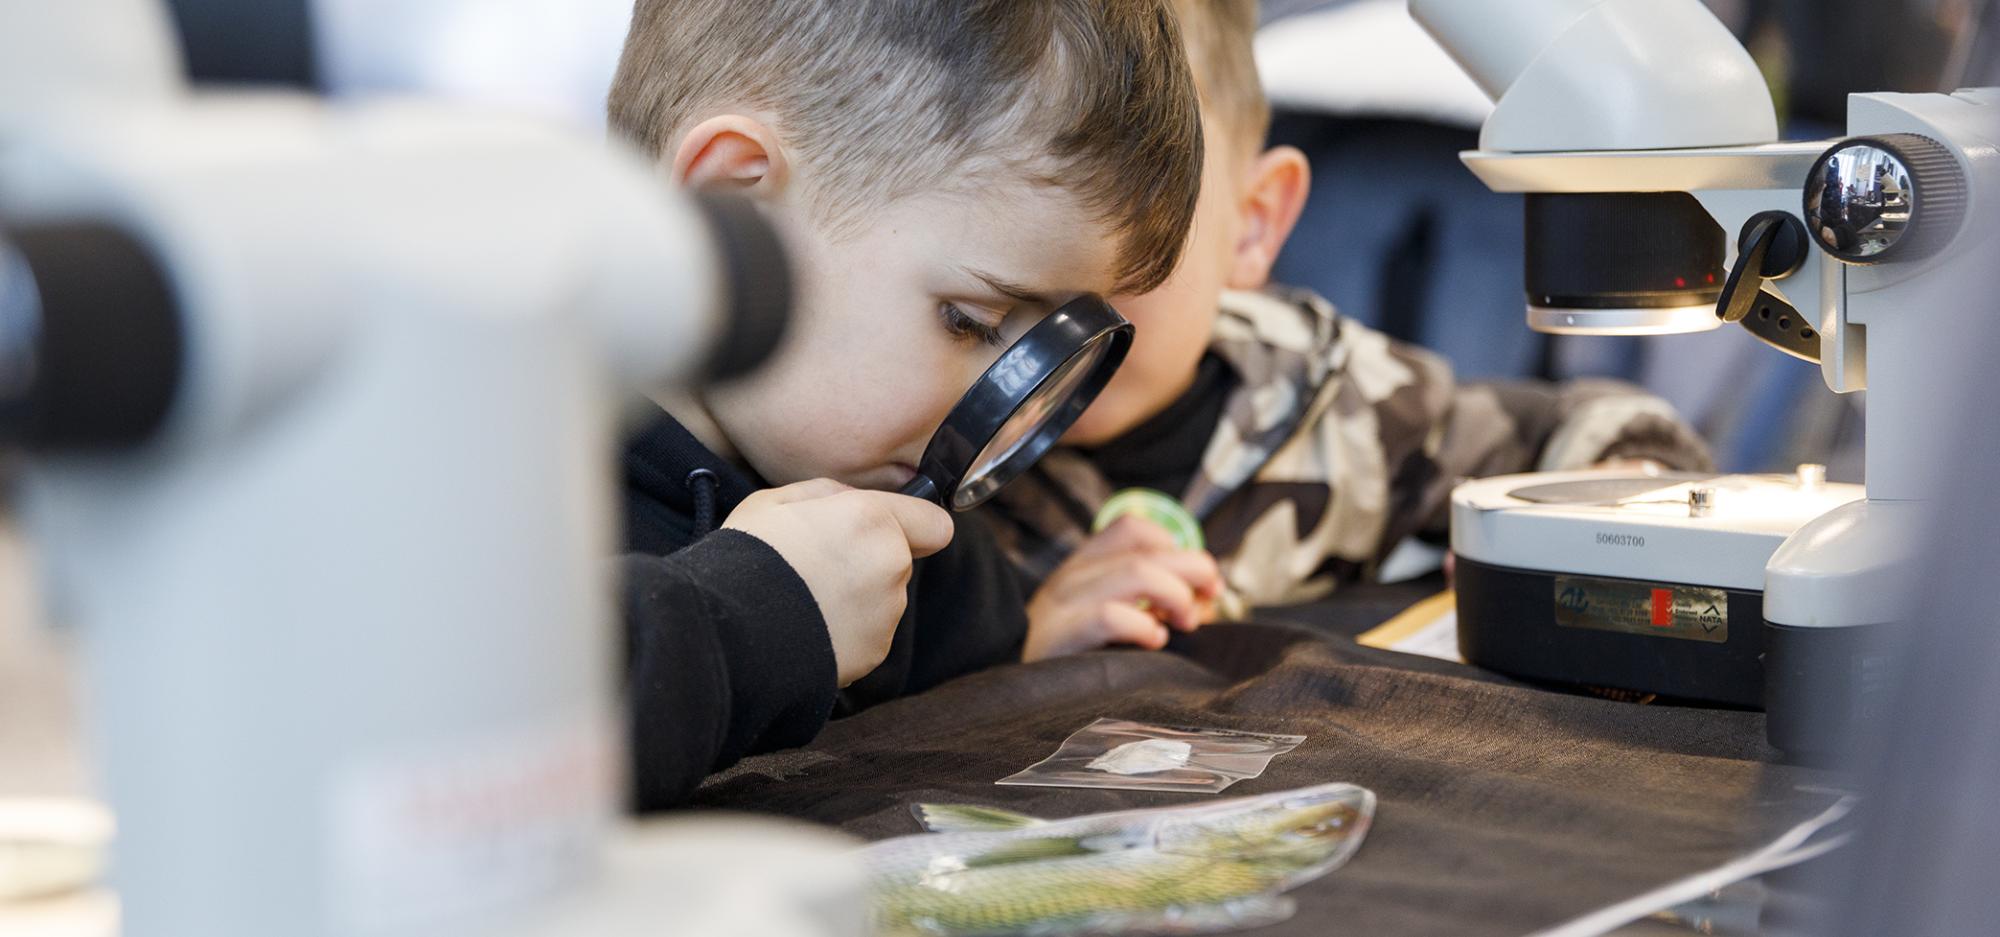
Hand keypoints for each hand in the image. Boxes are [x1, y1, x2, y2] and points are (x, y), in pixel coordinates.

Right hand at [723, 479, 953, 685]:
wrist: (731, 632)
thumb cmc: (748, 558)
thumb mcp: (774, 501)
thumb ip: (828, 493)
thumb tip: (855, 501)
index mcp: (871, 520)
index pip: (934, 523)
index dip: (915, 525)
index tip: (890, 530)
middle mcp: (892, 565)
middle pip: (899, 559)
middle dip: (870, 560)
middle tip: (818, 565)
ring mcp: (886, 613)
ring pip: (883, 598)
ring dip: (857, 596)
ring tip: (806, 599)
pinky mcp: (874, 652)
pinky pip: (868, 633)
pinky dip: (847, 631)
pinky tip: (808, 626)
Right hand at [1022, 515, 1222, 662]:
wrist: (1004, 692)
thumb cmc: (1064, 659)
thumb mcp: (1095, 616)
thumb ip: (1141, 601)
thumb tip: (1201, 600)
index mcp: (1082, 565)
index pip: (1133, 528)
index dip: (1177, 546)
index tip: (1200, 580)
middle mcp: (1073, 576)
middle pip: (1147, 550)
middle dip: (1193, 570)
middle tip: (1208, 600)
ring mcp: (1065, 604)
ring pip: (1137, 572)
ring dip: (1176, 595)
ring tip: (1183, 623)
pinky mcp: (1063, 636)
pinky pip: (1112, 616)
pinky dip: (1145, 626)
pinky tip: (1153, 642)